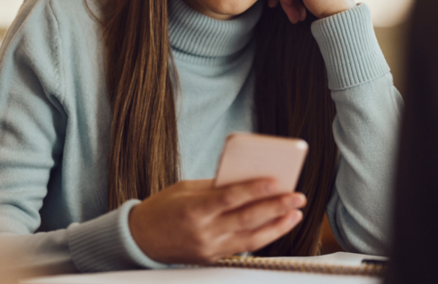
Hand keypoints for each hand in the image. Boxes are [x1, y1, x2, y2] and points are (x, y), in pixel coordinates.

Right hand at [129, 178, 305, 263]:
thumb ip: (215, 187)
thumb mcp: (185, 189)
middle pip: (247, 219)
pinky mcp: (213, 257)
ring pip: (251, 238)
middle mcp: (204, 232)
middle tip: (297, 196)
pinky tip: (276, 226)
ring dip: (277, 225)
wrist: (141, 239)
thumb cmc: (162, 208)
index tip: (276, 181)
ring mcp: (210, 248)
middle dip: (275, 207)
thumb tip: (246, 180)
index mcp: (194, 210)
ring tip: (295, 213)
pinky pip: (243, 247)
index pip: (230, 198)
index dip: (254, 190)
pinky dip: (262, 235)